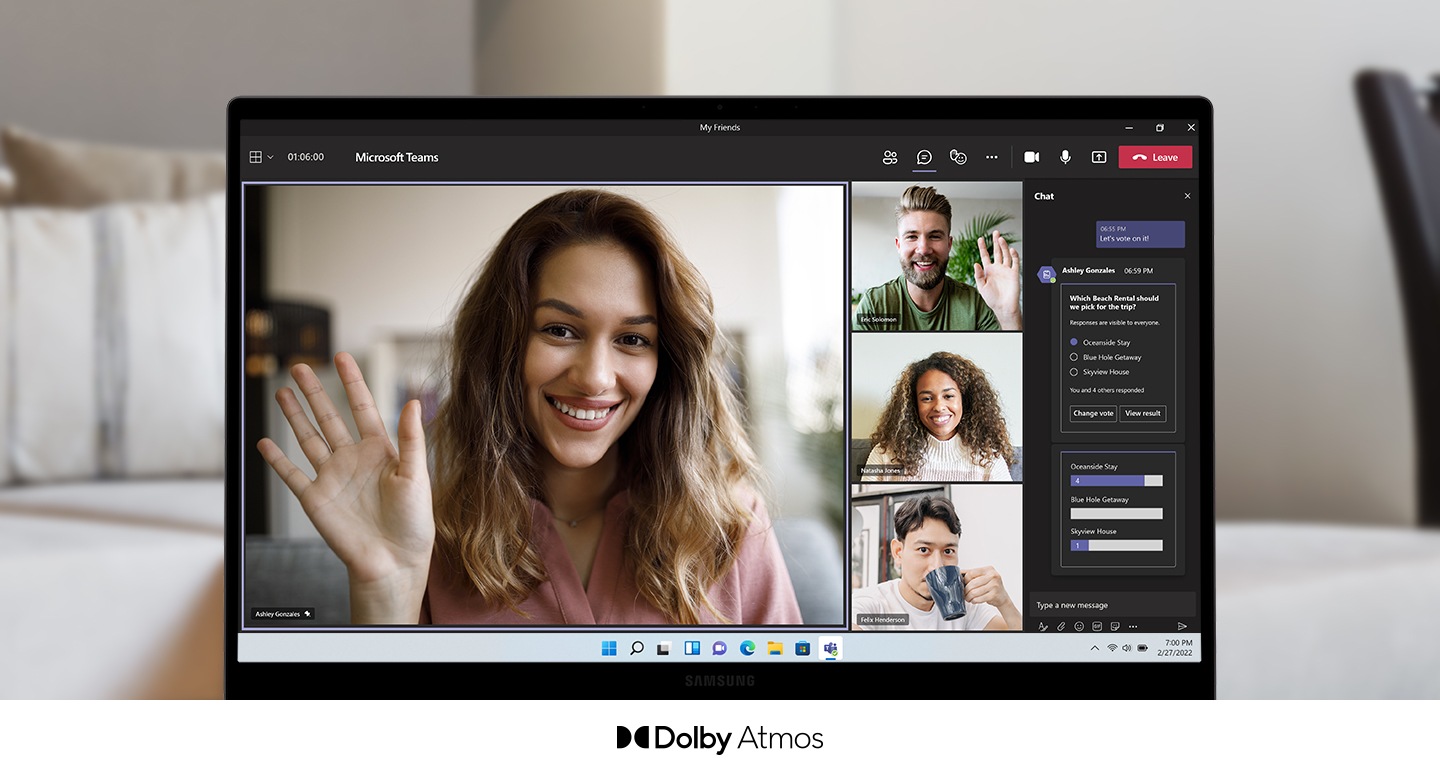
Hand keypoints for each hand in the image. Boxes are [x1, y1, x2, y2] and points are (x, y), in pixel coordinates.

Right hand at [257, 352, 433, 622]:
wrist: (394, 561)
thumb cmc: (413, 522)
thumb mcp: (417, 475)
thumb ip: (412, 438)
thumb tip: (412, 401)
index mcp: (380, 450)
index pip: (361, 407)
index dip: (351, 382)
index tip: (342, 357)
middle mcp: (353, 459)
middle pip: (329, 417)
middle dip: (314, 392)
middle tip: (301, 367)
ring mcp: (332, 477)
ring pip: (307, 438)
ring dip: (294, 416)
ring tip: (282, 392)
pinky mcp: (315, 499)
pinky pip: (291, 474)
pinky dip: (276, 459)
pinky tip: (266, 442)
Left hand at [961, 565, 1012, 609]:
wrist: (1002, 596)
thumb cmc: (991, 586)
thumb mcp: (983, 576)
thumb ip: (972, 573)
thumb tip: (958, 572)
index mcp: (989, 569)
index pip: (971, 573)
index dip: (965, 580)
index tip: (963, 584)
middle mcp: (993, 576)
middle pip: (972, 583)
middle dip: (965, 590)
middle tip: (964, 594)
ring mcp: (995, 585)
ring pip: (975, 592)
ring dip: (969, 597)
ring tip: (968, 598)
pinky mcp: (994, 595)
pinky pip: (979, 599)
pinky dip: (974, 601)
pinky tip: (974, 600)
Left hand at [974, 231, 1022, 329]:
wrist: (1003, 307)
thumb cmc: (991, 298)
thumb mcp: (981, 287)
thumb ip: (978, 275)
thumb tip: (975, 264)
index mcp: (988, 270)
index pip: (985, 255)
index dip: (983, 247)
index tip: (980, 238)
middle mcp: (998, 268)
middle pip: (997, 252)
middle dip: (996, 242)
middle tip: (995, 232)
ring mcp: (1006, 270)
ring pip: (1005, 255)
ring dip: (1003, 246)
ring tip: (1000, 238)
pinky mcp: (1014, 273)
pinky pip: (1015, 262)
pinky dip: (1014, 255)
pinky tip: (1011, 249)